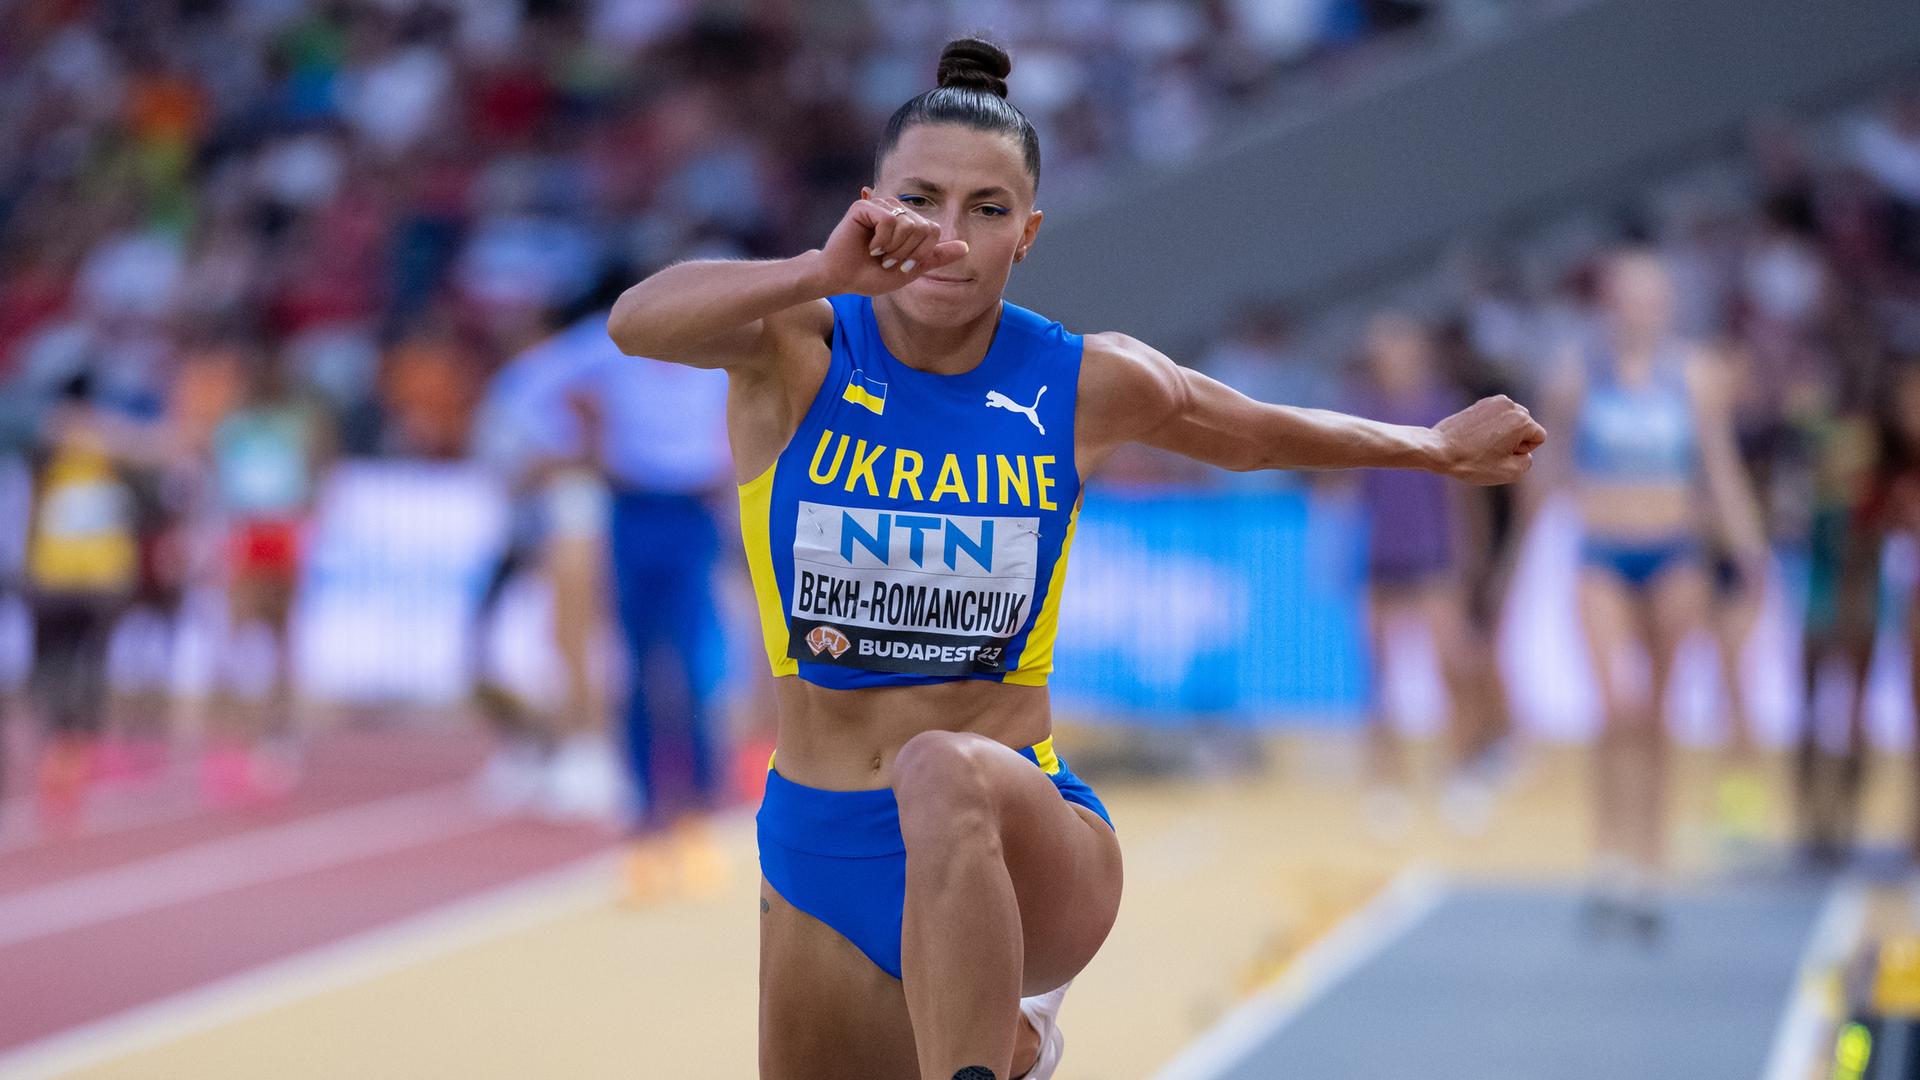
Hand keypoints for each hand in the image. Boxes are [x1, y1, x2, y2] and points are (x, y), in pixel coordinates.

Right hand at [815, 197, 969, 296]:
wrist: (843, 279)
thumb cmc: (872, 275)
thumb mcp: (911, 269)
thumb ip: (936, 257)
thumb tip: (966, 247)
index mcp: (909, 223)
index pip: (933, 231)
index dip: (921, 253)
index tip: (902, 266)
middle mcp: (896, 210)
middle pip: (923, 227)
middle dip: (907, 252)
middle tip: (887, 260)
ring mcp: (880, 205)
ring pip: (908, 223)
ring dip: (894, 248)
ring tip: (878, 254)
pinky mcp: (865, 206)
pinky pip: (890, 220)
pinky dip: (882, 240)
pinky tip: (869, 246)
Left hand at [1431, 395, 1545, 485]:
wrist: (1438, 450)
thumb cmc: (1473, 463)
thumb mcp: (1510, 472)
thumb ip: (1527, 461)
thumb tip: (1523, 450)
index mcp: (1522, 419)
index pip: (1538, 438)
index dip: (1522, 451)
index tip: (1501, 454)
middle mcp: (1510, 405)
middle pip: (1526, 427)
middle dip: (1515, 440)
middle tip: (1490, 450)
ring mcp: (1494, 401)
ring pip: (1512, 421)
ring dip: (1503, 433)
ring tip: (1482, 444)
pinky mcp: (1480, 403)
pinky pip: (1497, 418)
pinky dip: (1492, 427)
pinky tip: (1476, 437)